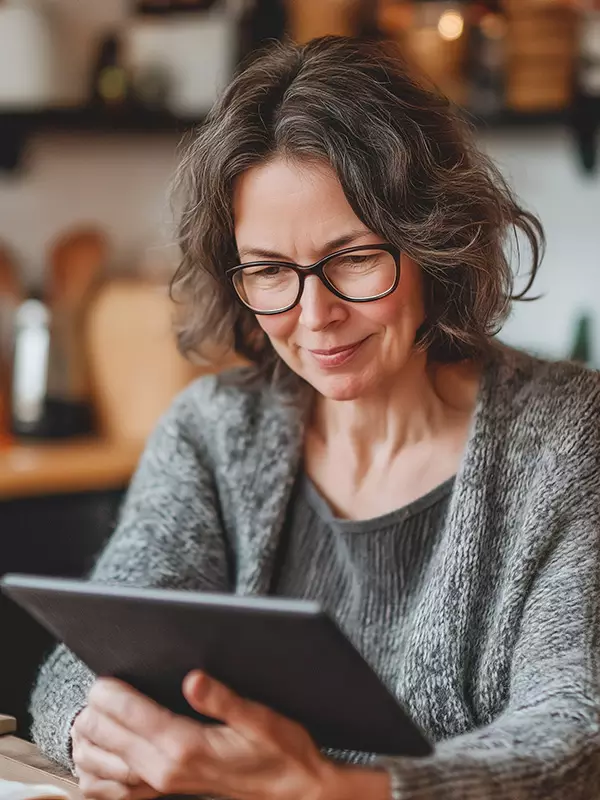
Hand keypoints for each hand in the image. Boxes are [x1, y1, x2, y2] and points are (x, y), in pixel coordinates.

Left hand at [71, 671, 390, 799]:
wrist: (294, 791)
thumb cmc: (280, 752)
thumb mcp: (259, 718)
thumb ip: (223, 699)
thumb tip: (193, 678)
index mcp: (185, 746)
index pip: (129, 715)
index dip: (110, 692)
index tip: (105, 674)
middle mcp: (167, 769)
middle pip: (107, 737)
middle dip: (96, 710)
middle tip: (101, 687)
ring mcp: (164, 784)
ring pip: (103, 763)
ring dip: (93, 738)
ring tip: (94, 713)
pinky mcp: (166, 790)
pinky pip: (117, 786)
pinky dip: (100, 770)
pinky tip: (102, 754)